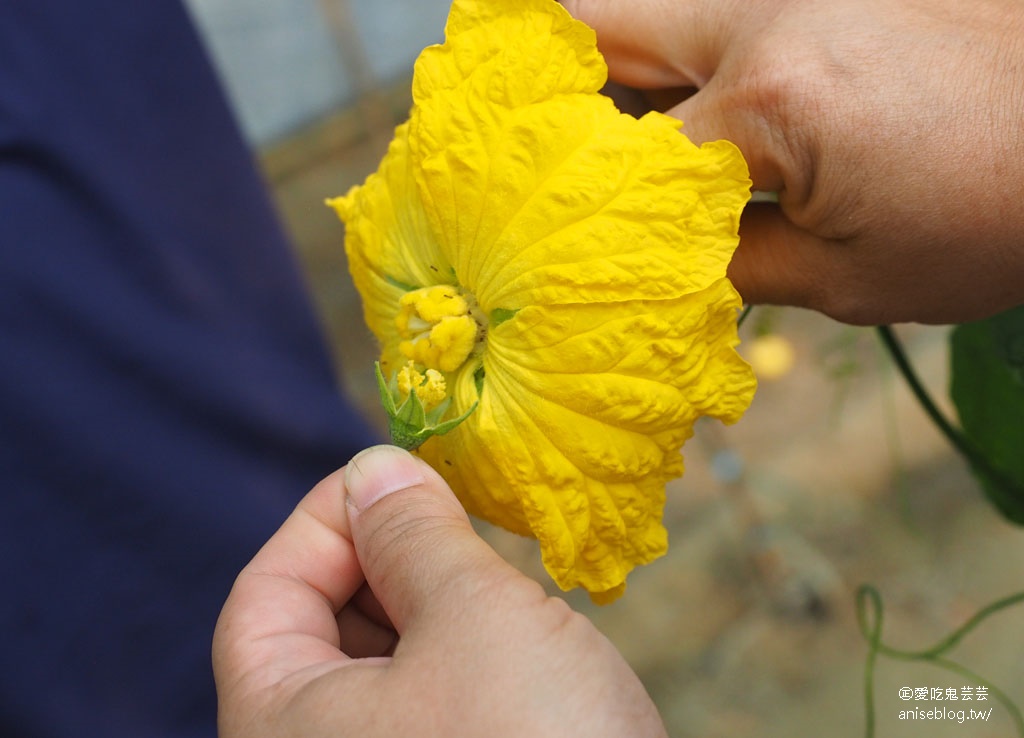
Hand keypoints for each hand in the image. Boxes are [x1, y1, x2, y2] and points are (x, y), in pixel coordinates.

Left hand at [213, 445, 666, 737]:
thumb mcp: (474, 617)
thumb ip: (414, 532)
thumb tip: (378, 465)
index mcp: (281, 725)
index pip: (265, 593)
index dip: (325, 518)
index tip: (397, 473)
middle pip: (316, 628)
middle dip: (383, 557)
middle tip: (455, 517)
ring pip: (380, 664)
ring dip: (429, 602)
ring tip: (492, 575)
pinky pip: (426, 702)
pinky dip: (458, 652)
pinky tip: (516, 637)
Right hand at [563, 0, 1023, 324]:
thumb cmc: (996, 211)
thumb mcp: (851, 277)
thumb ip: (729, 266)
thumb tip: (651, 270)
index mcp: (769, 96)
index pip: (627, 165)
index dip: (586, 215)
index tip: (565, 245)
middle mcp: (764, 9)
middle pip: (596, 24)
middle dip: (557, 97)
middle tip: (547, 163)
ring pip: (648, 10)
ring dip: (617, 72)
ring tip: (620, 147)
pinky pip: (711, 15)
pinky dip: (681, 62)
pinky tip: (691, 115)